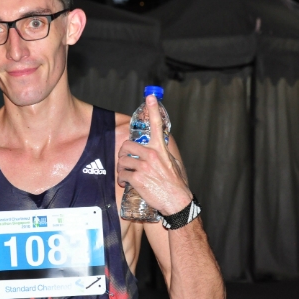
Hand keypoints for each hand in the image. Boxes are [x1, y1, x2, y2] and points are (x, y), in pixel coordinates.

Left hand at [116, 95, 191, 214]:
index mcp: (160, 149)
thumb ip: (161, 153)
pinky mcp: (137, 179)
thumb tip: (155, 148)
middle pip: (126, 146)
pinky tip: (126, 183)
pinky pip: (122, 175)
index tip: (150, 97)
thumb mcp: (172, 163)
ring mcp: (144, 167)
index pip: (157, 125)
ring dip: (121, 168)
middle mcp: (152, 155)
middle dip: (123, 154)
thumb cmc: (174, 183)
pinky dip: (122, 180)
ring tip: (127, 174)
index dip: (153, 109)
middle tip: (125, 161)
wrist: (177, 202)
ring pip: (122, 161)